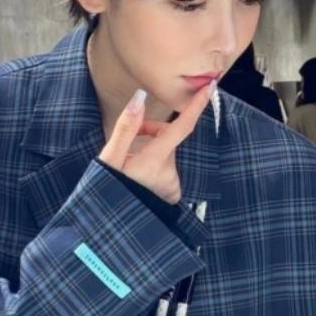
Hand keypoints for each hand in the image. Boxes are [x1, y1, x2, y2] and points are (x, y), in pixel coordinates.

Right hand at [98, 82, 215, 203]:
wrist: (110, 227)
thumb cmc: (106, 191)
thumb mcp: (109, 159)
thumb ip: (126, 127)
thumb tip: (140, 97)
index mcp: (154, 160)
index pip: (183, 127)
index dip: (197, 106)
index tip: (210, 87)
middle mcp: (170, 173)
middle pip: (169, 138)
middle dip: (151, 132)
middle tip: (128, 140)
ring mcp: (173, 186)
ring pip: (168, 154)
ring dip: (152, 150)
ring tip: (129, 162)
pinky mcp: (173, 195)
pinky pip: (169, 170)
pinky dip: (156, 166)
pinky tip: (139, 177)